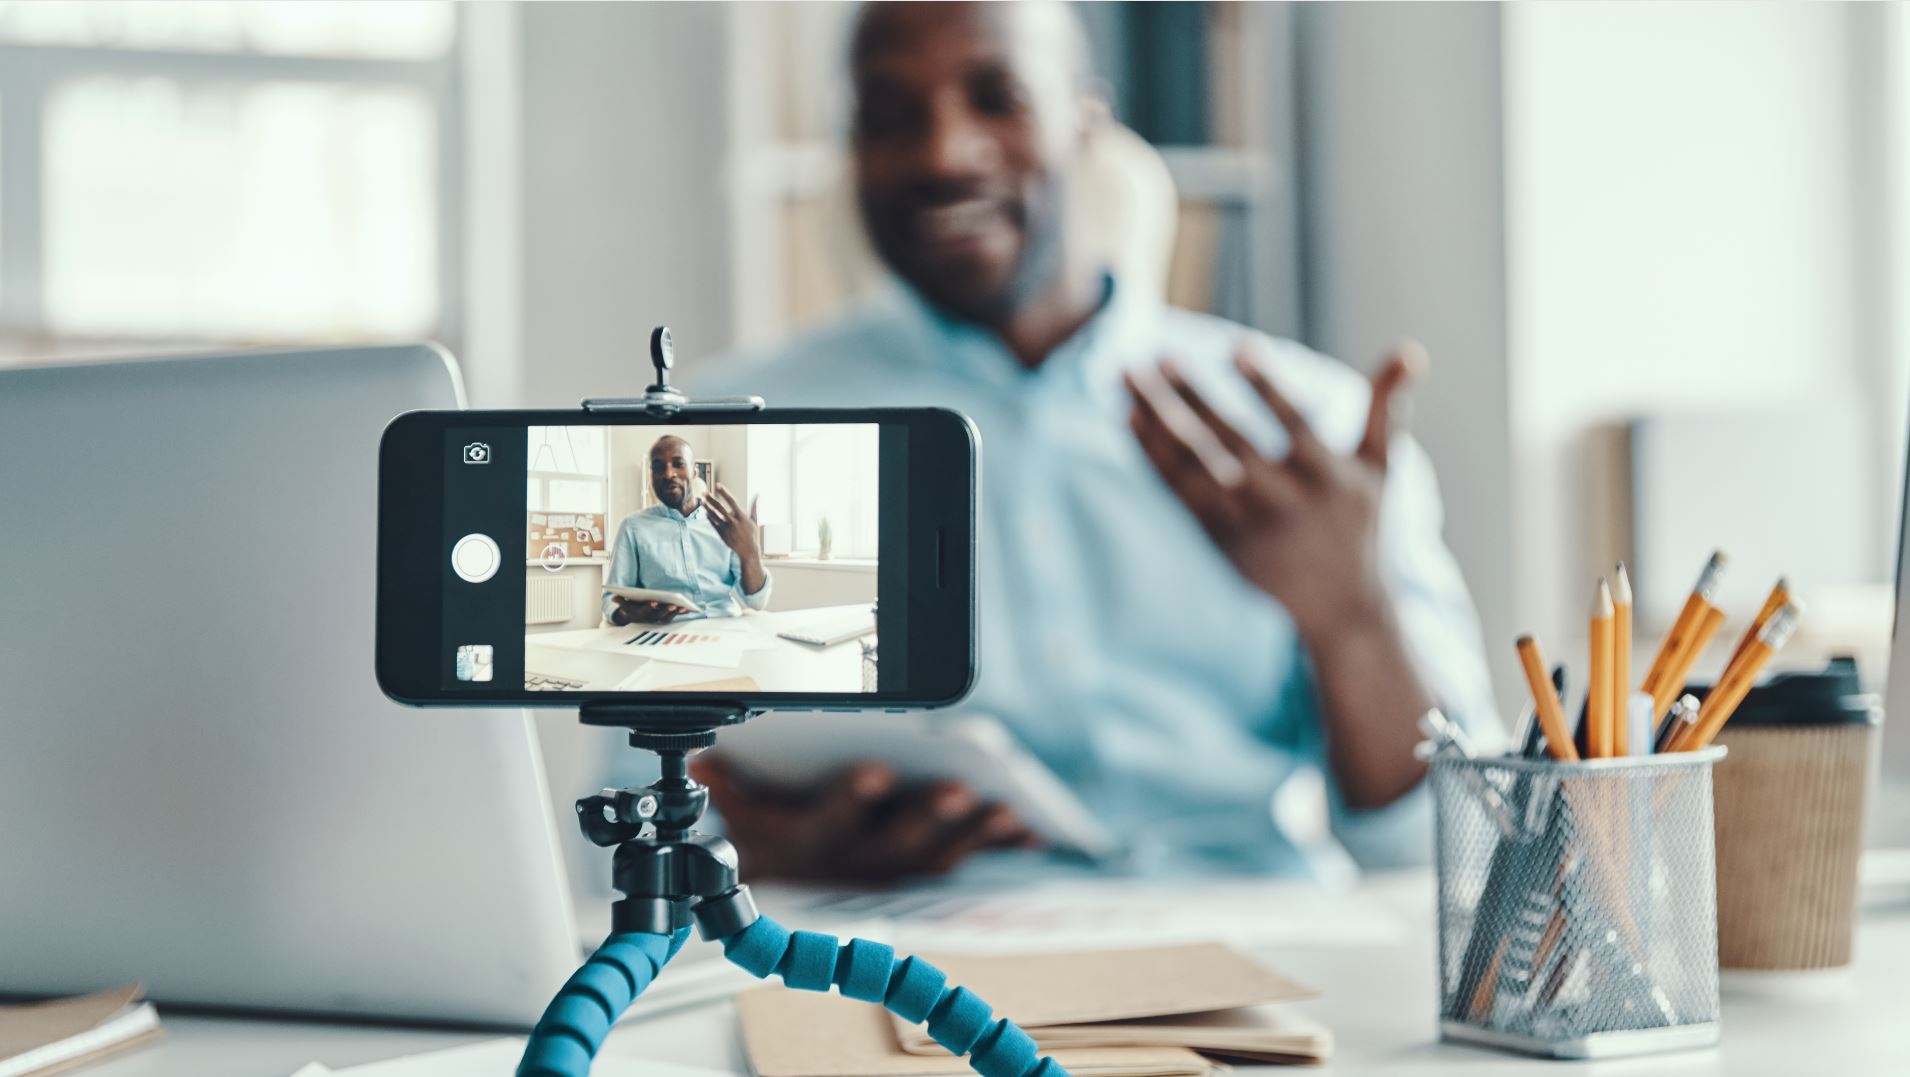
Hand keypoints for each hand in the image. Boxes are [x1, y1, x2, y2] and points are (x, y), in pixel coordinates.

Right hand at [613, 597, 689, 624]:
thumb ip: (620, 600)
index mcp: (639, 614)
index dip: (649, 607)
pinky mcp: (663, 618)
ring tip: (682, 607)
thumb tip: (613, 597)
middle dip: (665, 610)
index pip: (644, 611)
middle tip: (673, 605)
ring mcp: (656, 619)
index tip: (654, 601)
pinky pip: (673, 616)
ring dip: (675, 613)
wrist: (632, 617)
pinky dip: (679, 613)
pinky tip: (687, 609)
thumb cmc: (630, 607)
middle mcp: (648, 618)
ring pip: (666, 618)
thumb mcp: (624, 604)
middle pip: (658, 615)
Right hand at [691, 755, 1036, 883]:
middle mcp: (859, 857)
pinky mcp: (925, 868)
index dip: (855, 794)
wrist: (782, 887)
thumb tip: (698, 762)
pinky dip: (1000, 849)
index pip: (833, 811)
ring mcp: (896, 866)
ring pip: (939, 852)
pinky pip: (967, 860)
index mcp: (816, 834)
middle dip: (929, 815)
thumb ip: (725, 784)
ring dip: (974, 834)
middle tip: (957, 790)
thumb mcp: (740, 810)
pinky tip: (1034, 833)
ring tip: (1007, 811)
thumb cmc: (769, 831)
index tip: (879, 771)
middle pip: (897, 837)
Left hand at [702, 483, 760, 561]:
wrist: (748, 552)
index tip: (718, 484)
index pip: (732, 501)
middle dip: (711, 499)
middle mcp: (733, 522)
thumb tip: (758, 494)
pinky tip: (705, 511)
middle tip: (704, 492)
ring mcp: (727, 529)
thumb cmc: (752, 535)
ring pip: (714, 516)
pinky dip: (709, 517)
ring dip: (707, 507)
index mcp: (742, 516)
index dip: (724, 492)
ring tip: (702, 500)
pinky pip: (713, 524)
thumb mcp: (754, 520)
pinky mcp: (722, 534)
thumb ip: (754, 506)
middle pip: (720, 508)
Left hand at [1124, 341, 1424, 641]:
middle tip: (1159, 356)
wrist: (1342, 612)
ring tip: (1126, 375)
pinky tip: (1128, 418)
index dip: (1266, 385)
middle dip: (1191, 397)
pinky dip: (1151, 456)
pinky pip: (1177, 493)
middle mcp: (1284, 501)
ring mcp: (1247, 525)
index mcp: (1326, 477)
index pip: (1292, 422)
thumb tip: (1410, 349)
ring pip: (1193, 466)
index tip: (1238, 347)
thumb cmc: (1360, 529)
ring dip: (1157, 420)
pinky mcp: (1219, 542)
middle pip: (1229, 441)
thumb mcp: (1380, 470)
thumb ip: (1386, 408)